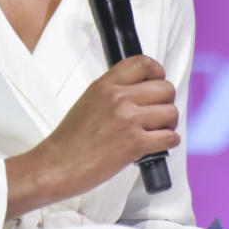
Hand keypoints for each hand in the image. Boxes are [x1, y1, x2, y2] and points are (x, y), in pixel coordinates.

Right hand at [5, 55, 178, 217]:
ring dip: (169, 122)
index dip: (158, 72)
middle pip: (164, 88)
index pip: (144, 63)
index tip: (158, 80)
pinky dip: (169, 141)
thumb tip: (140, 90)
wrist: (58, 165)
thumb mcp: (89, 100)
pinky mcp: (135, 144)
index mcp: (106, 85)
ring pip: (171, 112)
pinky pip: (170, 137)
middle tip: (159, 110)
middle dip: (166, 100)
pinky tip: (159, 143)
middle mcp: (119, 98)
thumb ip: (113, 91)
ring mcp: (128, 120)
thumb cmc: (71, 138)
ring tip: (159, 129)